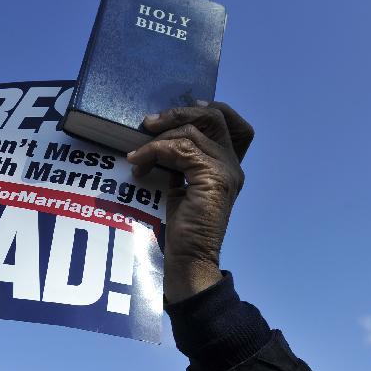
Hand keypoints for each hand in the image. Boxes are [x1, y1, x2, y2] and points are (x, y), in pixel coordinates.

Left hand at [128, 102, 254, 302]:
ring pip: (192, 132)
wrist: (189, 260)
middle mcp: (232, 165)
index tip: (182, 110)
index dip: (211, 110)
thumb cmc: (181, 229)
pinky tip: (138, 163)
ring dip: (158, 139)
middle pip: (216, 118)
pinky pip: (180, 149)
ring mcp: (226, 170)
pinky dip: (154, 152)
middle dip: (179, 113)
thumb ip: (180, 164)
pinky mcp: (213, 178)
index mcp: (227, 165)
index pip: (233, 124)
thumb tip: (157, 140)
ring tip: (137, 154)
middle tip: (148, 123)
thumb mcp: (181, 187)